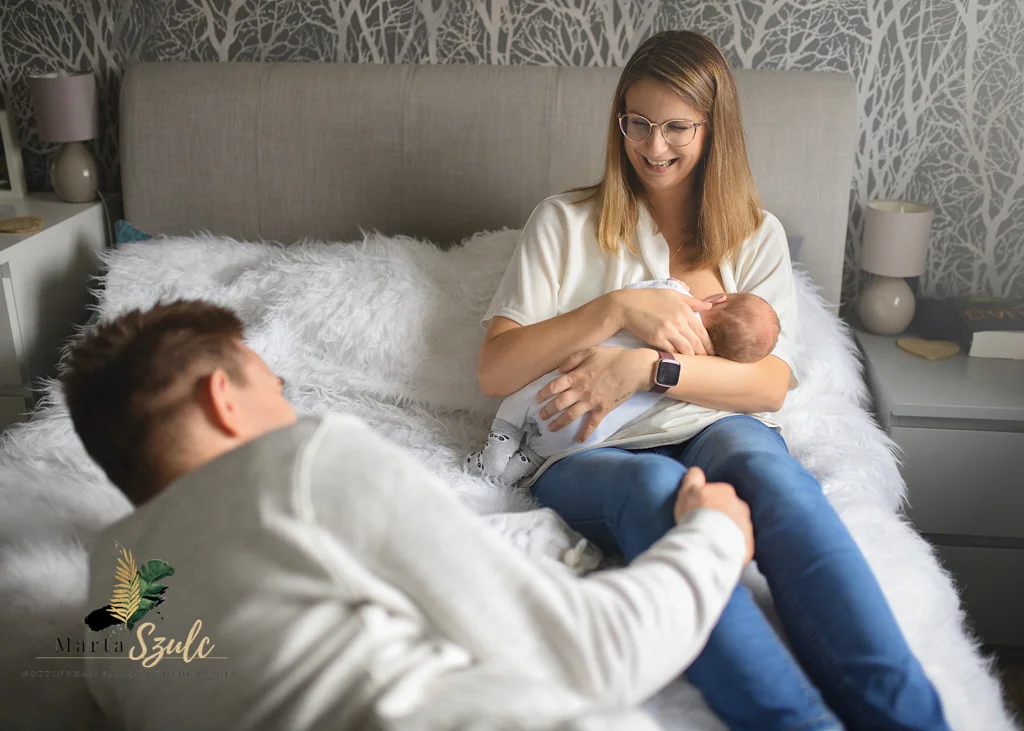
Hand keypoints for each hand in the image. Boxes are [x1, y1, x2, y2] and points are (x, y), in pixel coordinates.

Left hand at [535, 347, 654, 442]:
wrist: (634, 369)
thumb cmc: (612, 357)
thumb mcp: (590, 351)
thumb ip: (572, 360)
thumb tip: (558, 371)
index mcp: (576, 376)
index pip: (554, 386)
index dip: (543, 393)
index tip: (537, 399)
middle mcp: (581, 391)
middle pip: (559, 403)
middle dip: (547, 411)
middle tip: (540, 416)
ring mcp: (591, 402)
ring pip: (570, 415)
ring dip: (559, 423)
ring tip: (550, 428)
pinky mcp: (602, 410)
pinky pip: (591, 424)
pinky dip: (584, 434)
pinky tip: (578, 441)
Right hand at [614, 288, 717, 355]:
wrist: (627, 305)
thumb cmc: (649, 298)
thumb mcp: (672, 294)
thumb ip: (692, 301)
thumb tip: (709, 305)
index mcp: (684, 309)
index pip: (702, 330)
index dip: (708, 343)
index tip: (712, 351)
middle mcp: (679, 321)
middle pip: (696, 342)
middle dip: (704, 354)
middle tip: (707, 362)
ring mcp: (668, 331)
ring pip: (686, 349)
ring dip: (693, 358)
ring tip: (696, 365)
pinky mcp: (657, 339)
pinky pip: (672, 352)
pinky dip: (678, 358)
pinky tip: (681, 362)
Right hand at [674, 467, 753, 562]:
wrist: (710, 541)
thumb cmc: (696, 513)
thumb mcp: (688, 491)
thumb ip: (693, 478)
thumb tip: (696, 471)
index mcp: (725, 491)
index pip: (718, 492)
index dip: (708, 501)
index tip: (699, 510)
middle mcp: (740, 506)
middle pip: (730, 509)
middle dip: (721, 515)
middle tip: (705, 526)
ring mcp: (746, 525)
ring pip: (736, 526)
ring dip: (727, 530)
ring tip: (712, 541)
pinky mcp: (748, 544)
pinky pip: (740, 543)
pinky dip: (732, 545)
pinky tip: (719, 551)